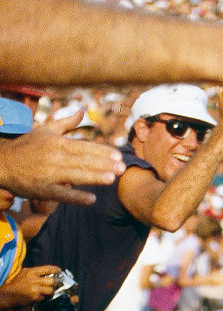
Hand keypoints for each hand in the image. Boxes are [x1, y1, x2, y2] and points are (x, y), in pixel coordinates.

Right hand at [0, 113, 124, 204]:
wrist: (1, 162)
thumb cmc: (26, 145)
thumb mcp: (44, 130)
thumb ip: (66, 123)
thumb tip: (82, 110)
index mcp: (57, 143)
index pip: (84, 147)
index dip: (102, 151)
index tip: (118, 155)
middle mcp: (54, 157)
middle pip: (83, 161)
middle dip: (104, 164)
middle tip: (122, 168)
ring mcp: (48, 174)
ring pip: (75, 176)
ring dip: (93, 177)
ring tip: (111, 179)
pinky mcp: (42, 189)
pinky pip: (62, 194)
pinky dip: (76, 197)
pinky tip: (91, 199)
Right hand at [0, 265, 61, 307]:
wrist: (7, 296)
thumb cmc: (16, 285)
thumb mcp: (24, 274)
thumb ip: (35, 272)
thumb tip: (49, 273)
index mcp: (31, 272)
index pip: (48, 269)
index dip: (56, 270)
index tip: (59, 271)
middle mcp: (34, 280)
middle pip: (53, 281)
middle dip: (55, 283)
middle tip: (54, 284)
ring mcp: (35, 289)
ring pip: (51, 290)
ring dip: (50, 292)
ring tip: (46, 291)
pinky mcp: (35, 297)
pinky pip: (45, 297)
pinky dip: (43, 297)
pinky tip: (38, 296)